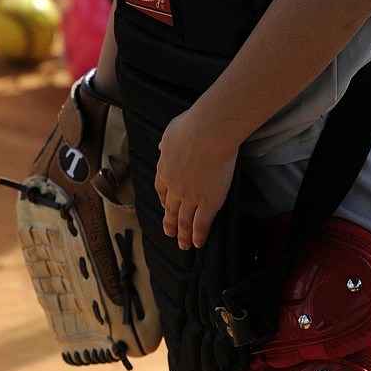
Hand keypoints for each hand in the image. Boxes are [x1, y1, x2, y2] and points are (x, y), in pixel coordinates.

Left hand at [154, 109, 237, 250]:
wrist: (209, 131)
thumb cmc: (193, 124)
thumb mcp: (172, 130)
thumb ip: (167, 142)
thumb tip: (162, 146)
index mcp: (164, 168)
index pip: (161, 189)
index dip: (162, 200)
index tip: (163, 206)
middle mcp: (174, 186)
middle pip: (170, 209)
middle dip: (169, 223)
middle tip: (169, 234)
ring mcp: (190, 196)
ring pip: (184, 221)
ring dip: (183, 235)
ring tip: (184, 245)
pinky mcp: (208, 202)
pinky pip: (202, 224)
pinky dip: (198, 236)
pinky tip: (198, 244)